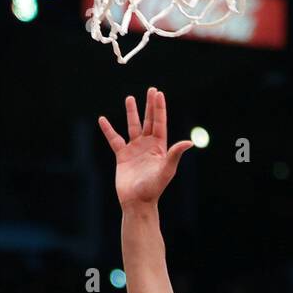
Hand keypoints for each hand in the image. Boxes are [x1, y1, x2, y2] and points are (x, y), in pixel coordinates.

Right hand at [98, 88, 192, 207]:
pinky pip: (114, 139)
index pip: (160, 123)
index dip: (159, 108)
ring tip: (130, 98)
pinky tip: (103, 120)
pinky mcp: (122, 156)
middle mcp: (148, 145)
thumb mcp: (166, 170)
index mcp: (159, 147)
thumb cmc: (153, 188)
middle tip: (151, 90)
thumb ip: (175, 154)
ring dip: (132, 113)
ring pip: (133, 127)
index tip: (158, 94)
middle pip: (149, 121)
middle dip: (149, 106)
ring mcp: (135, 150)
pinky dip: (108, 130)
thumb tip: (189, 142)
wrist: (137, 202)